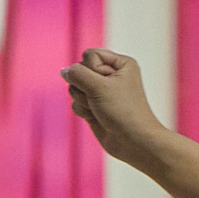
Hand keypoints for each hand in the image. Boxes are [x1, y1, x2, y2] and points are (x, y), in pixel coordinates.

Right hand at [60, 48, 170, 170]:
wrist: (133, 142)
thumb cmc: (123, 111)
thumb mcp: (98, 86)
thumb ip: (77, 74)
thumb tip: (64, 71)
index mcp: (121, 64)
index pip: (90, 55)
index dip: (91, 69)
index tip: (107, 84)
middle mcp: (112, 75)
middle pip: (79, 71)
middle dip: (85, 87)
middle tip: (102, 99)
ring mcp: (102, 92)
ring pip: (74, 87)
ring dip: (83, 100)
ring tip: (99, 109)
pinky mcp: (94, 106)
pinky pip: (76, 102)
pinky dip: (83, 110)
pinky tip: (96, 118)